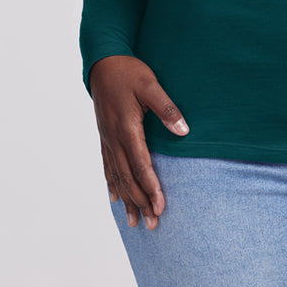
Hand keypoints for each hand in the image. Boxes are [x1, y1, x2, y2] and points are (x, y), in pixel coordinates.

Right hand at [89, 55, 188, 229]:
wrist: (102, 62)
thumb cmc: (128, 72)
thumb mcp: (151, 84)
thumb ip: (167, 108)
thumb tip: (183, 131)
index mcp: (127, 128)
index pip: (140, 165)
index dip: (151, 188)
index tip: (160, 207)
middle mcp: (114, 138)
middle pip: (128, 178)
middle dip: (140, 202)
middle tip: (152, 224)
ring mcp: (107, 139)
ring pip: (116, 176)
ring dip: (127, 200)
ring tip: (135, 221)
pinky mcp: (105, 136)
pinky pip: (107, 166)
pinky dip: (113, 185)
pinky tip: (116, 199)